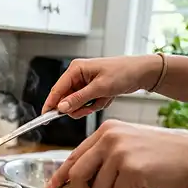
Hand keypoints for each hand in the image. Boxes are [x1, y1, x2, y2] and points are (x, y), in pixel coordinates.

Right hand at [42, 55, 162, 117]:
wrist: (142, 73)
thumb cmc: (123, 73)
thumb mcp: (100, 88)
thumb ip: (78, 99)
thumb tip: (61, 108)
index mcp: (76, 69)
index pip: (57, 90)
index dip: (50, 104)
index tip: (45, 117)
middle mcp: (78, 75)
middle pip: (67, 99)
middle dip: (79, 106)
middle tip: (91, 107)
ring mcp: (85, 82)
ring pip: (78, 104)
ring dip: (90, 106)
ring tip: (104, 99)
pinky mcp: (92, 89)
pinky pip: (88, 103)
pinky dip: (97, 104)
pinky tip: (107, 98)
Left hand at [44, 120, 187, 187]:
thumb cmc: (165, 156)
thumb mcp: (128, 148)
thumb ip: (103, 160)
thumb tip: (78, 183)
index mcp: (106, 131)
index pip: (73, 157)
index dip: (61, 176)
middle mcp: (109, 136)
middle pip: (77, 174)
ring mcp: (119, 151)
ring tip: (138, 180)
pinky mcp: (130, 166)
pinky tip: (146, 182)